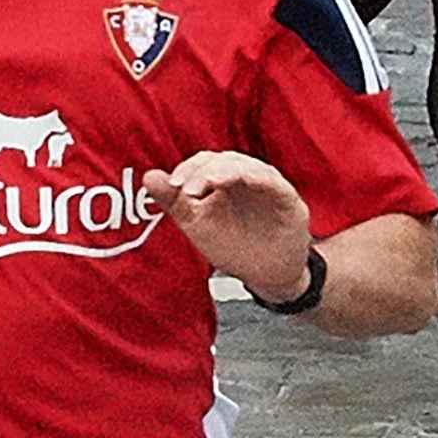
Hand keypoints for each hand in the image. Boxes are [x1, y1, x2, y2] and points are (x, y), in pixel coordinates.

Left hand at [142, 152, 313, 303]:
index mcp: (225, 181)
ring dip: (225, 171)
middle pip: (226, 160)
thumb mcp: (198, 225)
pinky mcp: (288, 199)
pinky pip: (274, 183)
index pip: (206, 163)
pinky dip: (258, 177)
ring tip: (205, 185)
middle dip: (204, 170)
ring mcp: (269, 187)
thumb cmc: (235, 247)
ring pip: (249, 166)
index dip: (190, 168)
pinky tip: (243, 180)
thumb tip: (148, 176)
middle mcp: (248, 178)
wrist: (267, 276)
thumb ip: (175, 201)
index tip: (174, 183)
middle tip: (187, 189)